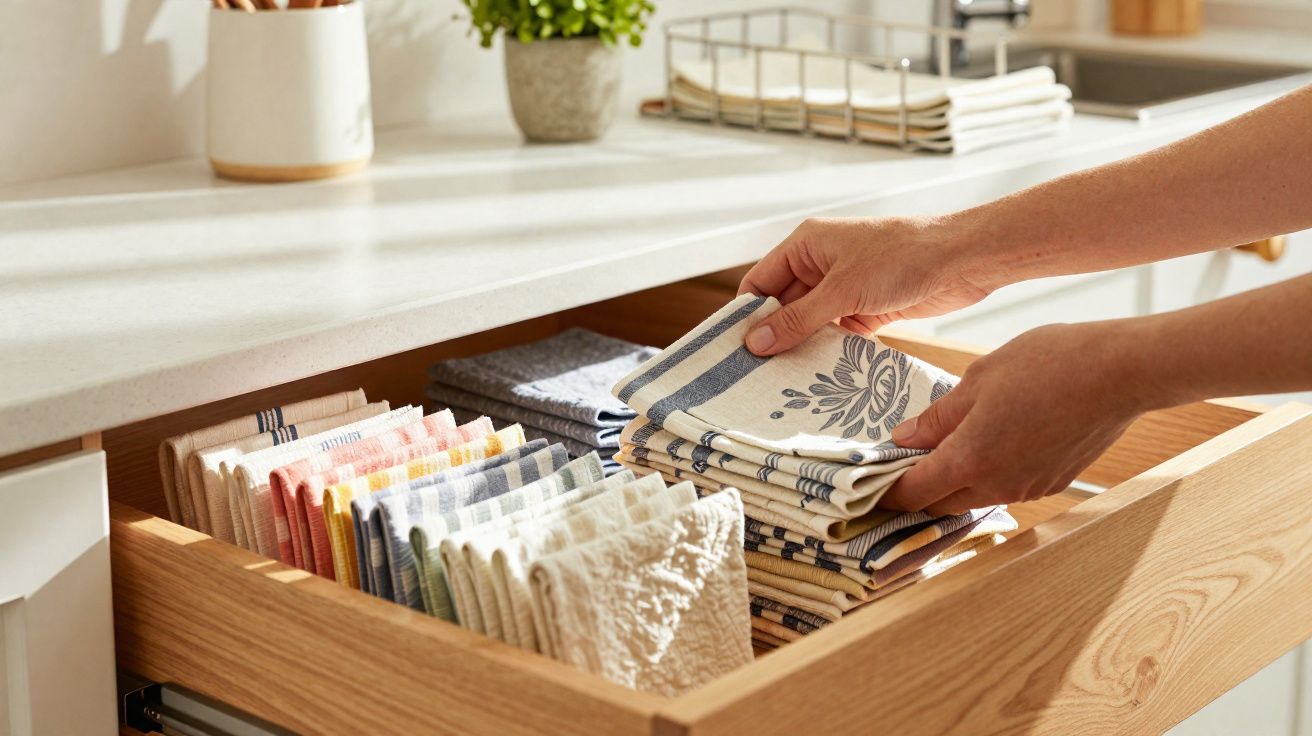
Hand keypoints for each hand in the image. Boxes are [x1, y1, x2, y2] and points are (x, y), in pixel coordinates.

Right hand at [738, 216, 997, 355]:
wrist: (963, 260)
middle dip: (772, 337)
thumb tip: (754, 343)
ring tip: (781, 384)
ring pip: (808, 323)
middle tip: (754, 377)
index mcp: (805, 245)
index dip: (745, 315)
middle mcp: (819, 264)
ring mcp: (843, 287)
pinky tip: (817, 377)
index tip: (733, 353)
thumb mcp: (842, 291)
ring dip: (800, 348)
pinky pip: (834, 334)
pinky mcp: (865, 307)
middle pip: (781, 306)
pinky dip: (826, 353)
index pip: (759, 282)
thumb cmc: (902, 258)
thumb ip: (797, 319)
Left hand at [880, 322, 1152, 514]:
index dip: (884, 493)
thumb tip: (904, 438)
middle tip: (898, 466)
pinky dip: (987, 474)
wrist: (1121, 373)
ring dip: (952, 481)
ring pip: (973, 496)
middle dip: (916, 491)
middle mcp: (997, 485)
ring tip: (942, 447)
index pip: (912, 493)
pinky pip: (1006, 487)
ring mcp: (1028, 488)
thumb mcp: (979, 379)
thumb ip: (938, 417)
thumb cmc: (1049, 364)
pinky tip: (988, 442)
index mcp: (969, 460)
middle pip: (940, 503)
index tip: (867, 486)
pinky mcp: (1052, 482)